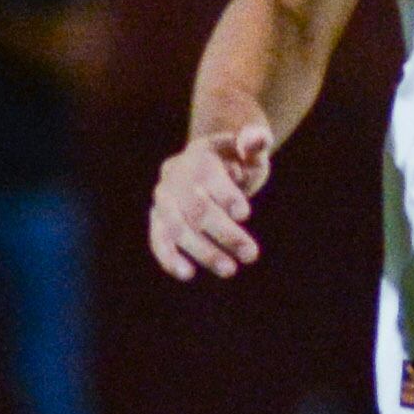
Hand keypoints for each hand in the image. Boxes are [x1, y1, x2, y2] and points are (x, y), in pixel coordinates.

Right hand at [149, 122, 274, 279]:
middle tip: (251, 255)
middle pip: (197, 208)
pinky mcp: (158, 219)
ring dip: (203, 251)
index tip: (245, 214)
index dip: (226, 196)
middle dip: (225, 233)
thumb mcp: (250, 149)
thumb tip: (253, 139)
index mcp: (199, 155)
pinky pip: (158, 238)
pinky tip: (187, 273)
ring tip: (229, 270)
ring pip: (178, 228)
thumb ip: (256, 141)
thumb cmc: (238, 159)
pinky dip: (168, 257)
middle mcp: (176, 176)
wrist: (211, 164)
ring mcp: (164, 199)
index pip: (209, 177)